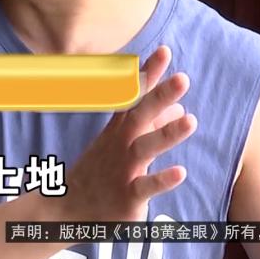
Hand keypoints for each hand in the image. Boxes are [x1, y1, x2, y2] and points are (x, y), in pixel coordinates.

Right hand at [62, 45, 196, 221]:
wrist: (68, 208)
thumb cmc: (103, 171)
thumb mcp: (122, 143)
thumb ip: (152, 123)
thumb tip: (181, 107)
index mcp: (121, 129)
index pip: (136, 97)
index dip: (150, 75)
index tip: (165, 51)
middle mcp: (121, 144)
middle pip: (140, 115)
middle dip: (160, 96)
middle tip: (182, 78)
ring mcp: (124, 169)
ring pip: (145, 148)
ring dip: (167, 134)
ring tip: (191, 120)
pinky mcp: (127, 196)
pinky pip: (145, 187)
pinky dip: (161, 180)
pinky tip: (180, 172)